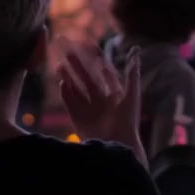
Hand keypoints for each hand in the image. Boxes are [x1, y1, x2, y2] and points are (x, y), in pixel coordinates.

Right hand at [56, 37, 143, 160]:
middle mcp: (101, 102)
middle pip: (87, 80)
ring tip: (60, 66)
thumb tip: (135, 50)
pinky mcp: (79, 120)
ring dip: (68, 78)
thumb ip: (132, 72)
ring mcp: (89, 111)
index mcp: (115, 96)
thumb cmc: (127, 121)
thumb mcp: (132, 93)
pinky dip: (66, 94)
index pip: (105, 75)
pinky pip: (70, 104)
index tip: (89, 48)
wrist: (117, 146)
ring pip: (76, 90)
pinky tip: (62, 83)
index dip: (98, 62)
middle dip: (78, 67)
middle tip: (68, 52)